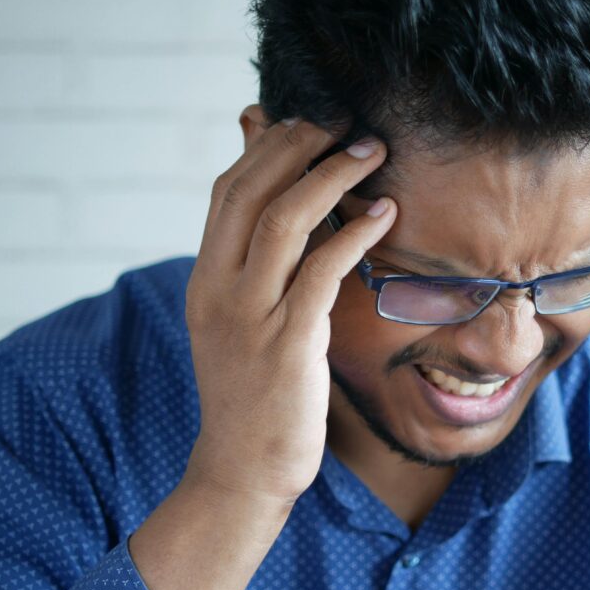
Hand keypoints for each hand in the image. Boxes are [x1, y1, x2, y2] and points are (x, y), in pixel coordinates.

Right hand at [183, 120, 395, 503]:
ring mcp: (250, 315)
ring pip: (283, 220)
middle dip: (300, 144)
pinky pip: (320, 271)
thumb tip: (278, 215)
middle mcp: (219, 288)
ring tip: (372, 152)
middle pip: (251, 190)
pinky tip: (384, 215)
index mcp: (205, 278)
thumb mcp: (241, 321)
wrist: (242, 469)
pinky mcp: (287, 344)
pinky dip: (353, 234)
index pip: (229, 189)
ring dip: (331, 177)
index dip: (270, 146)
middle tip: (346, 122)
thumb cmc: (253, 391)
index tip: (310, 120)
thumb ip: (257, 267)